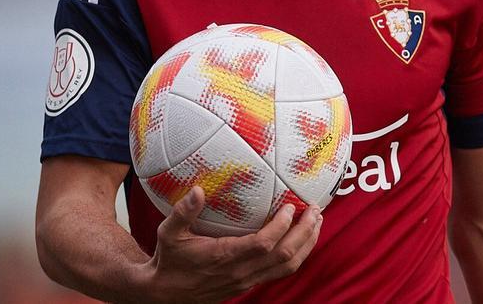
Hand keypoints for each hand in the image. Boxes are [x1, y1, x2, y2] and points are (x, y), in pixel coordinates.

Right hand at [137, 186, 322, 302]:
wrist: (166, 294)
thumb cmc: (169, 260)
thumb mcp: (169, 233)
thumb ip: (183, 212)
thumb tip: (197, 189)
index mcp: (225, 258)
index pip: (263, 244)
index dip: (281, 226)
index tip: (291, 205)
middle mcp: (241, 272)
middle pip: (284, 256)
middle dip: (305, 232)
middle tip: (315, 209)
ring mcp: (248, 280)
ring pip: (288, 267)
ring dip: (306, 244)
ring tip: (316, 222)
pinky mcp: (250, 284)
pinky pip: (280, 271)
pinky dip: (297, 254)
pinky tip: (300, 238)